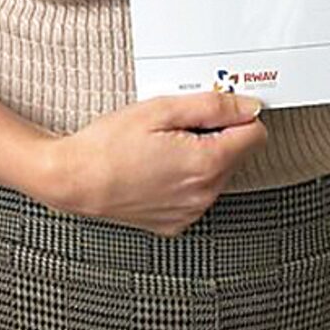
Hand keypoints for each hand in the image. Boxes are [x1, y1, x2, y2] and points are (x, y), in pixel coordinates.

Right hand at [41, 91, 267, 236]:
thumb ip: (213, 106)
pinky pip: (197, 194)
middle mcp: (203, 195)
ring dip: (202, 155)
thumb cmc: (110, 143)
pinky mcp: (176, 223)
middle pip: (236, 154)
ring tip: (163, 145)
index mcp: (205, 165)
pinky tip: (158, 166)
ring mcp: (190, 213)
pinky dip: (186, 177)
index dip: (237, 115)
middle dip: (216, 134)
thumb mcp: (163, 109)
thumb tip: (249, 107)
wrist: (75, 179)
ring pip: (218, 174)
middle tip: (177, 124)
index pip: (255, 134)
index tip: (216, 107)